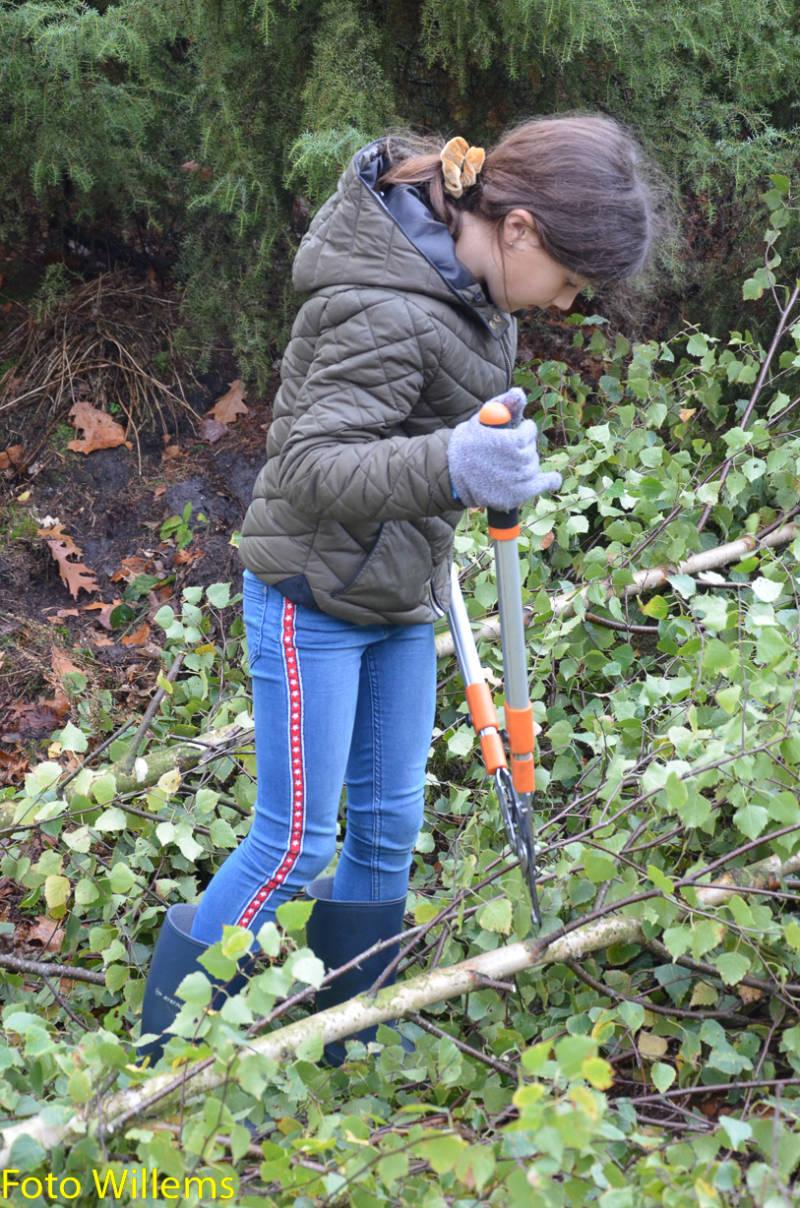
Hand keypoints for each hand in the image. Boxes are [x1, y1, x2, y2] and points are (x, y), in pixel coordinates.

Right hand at [447, 389, 561, 510]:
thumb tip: (519, 392)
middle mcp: (520, 460)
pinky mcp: (519, 494)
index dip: (520, 430)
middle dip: (520, 447)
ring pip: (533, 465)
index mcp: (512, 440)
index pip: (529, 430)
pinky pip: (545, 483)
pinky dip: (550, 481)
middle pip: (530, 448)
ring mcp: (520, 479)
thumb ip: (501, 405)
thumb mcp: (479, 419)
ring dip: (525, 463)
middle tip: (504, 453)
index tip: (511, 434)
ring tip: (506, 466)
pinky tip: (552, 480)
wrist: (450, 475)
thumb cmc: (464, 445)